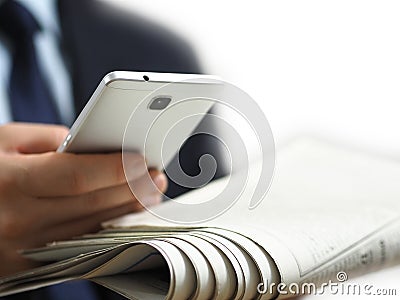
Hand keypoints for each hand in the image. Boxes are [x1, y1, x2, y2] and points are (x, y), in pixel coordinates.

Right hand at [0, 123, 166, 275]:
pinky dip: (102, 230)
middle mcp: (17, 219)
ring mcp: (22, 248)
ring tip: (148, 195)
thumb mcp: (2, 141)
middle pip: (92, 206)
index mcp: (10, 181)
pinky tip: (120, 217)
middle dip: (132, 190)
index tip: (144, 161)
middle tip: (157, 178)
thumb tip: (92, 146)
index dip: (115, 169)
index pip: (76, 176)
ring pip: (89, 228)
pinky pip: (76, 246)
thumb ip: (50, 139)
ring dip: (124, 212)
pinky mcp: (26, 265)